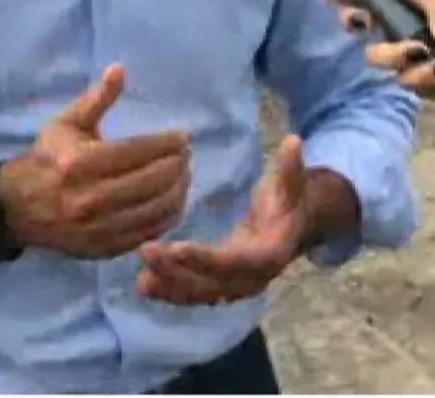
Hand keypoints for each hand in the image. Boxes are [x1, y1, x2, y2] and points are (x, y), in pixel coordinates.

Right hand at [0, 65, 191, 258]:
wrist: (17, 208)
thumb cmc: (47, 159)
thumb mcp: (66, 124)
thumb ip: (97, 99)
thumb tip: (121, 69)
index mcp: (80, 163)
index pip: (140, 151)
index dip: (169, 143)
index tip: (184, 136)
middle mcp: (91, 198)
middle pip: (154, 180)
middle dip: (178, 165)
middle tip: (186, 155)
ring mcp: (99, 228)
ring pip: (157, 209)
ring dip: (179, 190)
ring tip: (184, 175)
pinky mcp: (105, 249)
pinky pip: (149, 232)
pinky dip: (168, 216)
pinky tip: (173, 200)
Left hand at [137, 136, 309, 305]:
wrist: (291, 227)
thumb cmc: (286, 199)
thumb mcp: (290, 183)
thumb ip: (290, 168)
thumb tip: (294, 141)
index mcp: (270, 254)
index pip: (236, 262)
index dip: (207, 258)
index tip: (176, 247)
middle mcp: (253, 279)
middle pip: (214, 283)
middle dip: (178, 272)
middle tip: (146, 251)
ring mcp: (236, 287)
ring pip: (201, 294)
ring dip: (170, 287)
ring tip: (140, 280)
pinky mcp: (221, 287)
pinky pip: (195, 294)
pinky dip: (170, 293)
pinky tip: (144, 286)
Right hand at [331, 0, 434, 126]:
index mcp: (423, 0)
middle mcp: (415, 25)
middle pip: (369, 22)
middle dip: (362, 23)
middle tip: (360, 24)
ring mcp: (415, 55)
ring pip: (379, 53)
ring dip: (399, 55)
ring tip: (423, 57)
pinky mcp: (418, 81)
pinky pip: (400, 78)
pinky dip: (420, 77)